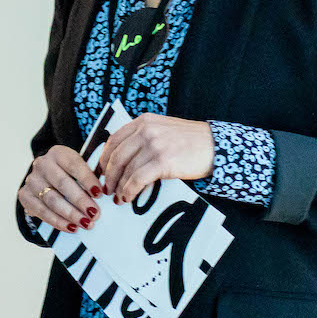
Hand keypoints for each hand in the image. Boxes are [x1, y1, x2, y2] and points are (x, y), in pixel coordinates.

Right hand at [18, 144, 103, 233]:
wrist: (46, 180)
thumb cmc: (70, 175)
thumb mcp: (80, 169)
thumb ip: (92, 175)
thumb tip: (107, 190)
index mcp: (58, 153)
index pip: (74, 165)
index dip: (87, 179)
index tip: (100, 194)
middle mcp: (42, 164)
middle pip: (62, 183)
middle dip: (80, 200)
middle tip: (95, 214)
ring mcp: (31, 180)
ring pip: (51, 199)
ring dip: (70, 214)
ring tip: (86, 224)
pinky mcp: (24, 196)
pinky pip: (41, 212)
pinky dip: (58, 221)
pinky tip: (71, 228)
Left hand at [100, 114, 214, 204]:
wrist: (215, 146)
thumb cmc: (190, 141)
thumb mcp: (163, 130)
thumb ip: (143, 138)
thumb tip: (122, 160)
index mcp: (144, 121)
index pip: (114, 139)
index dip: (104, 158)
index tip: (101, 172)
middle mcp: (146, 130)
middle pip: (116, 155)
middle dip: (109, 175)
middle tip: (107, 188)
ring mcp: (154, 145)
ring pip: (125, 169)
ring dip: (119, 186)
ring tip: (118, 197)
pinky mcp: (162, 161)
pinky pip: (137, 179)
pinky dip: (129, 190)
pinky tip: (128, 197)